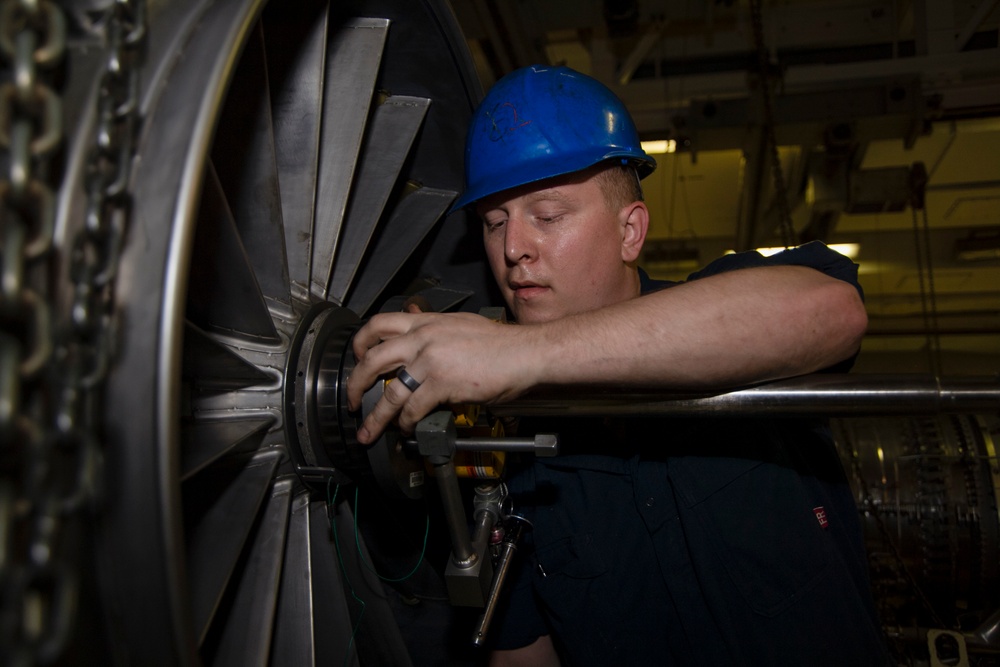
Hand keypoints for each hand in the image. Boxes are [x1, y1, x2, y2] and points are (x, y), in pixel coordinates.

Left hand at [346, 311, 536, 443]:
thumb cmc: (501, 344)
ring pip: (390, 392)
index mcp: (427, 322)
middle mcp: (423, 338)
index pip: (380, 323)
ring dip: (376, 417)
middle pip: (372, 359)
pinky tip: (408, 429)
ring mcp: (430, 360)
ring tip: (369, 432)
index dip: (361, 342)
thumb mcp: (461, 326)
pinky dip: (407, 423)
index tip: (357, 357)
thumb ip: (436, 332)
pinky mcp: (442, 383)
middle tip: (353, 400)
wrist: (525, 352)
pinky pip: (413, 408)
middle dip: (356, 384)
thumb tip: (421, 341)